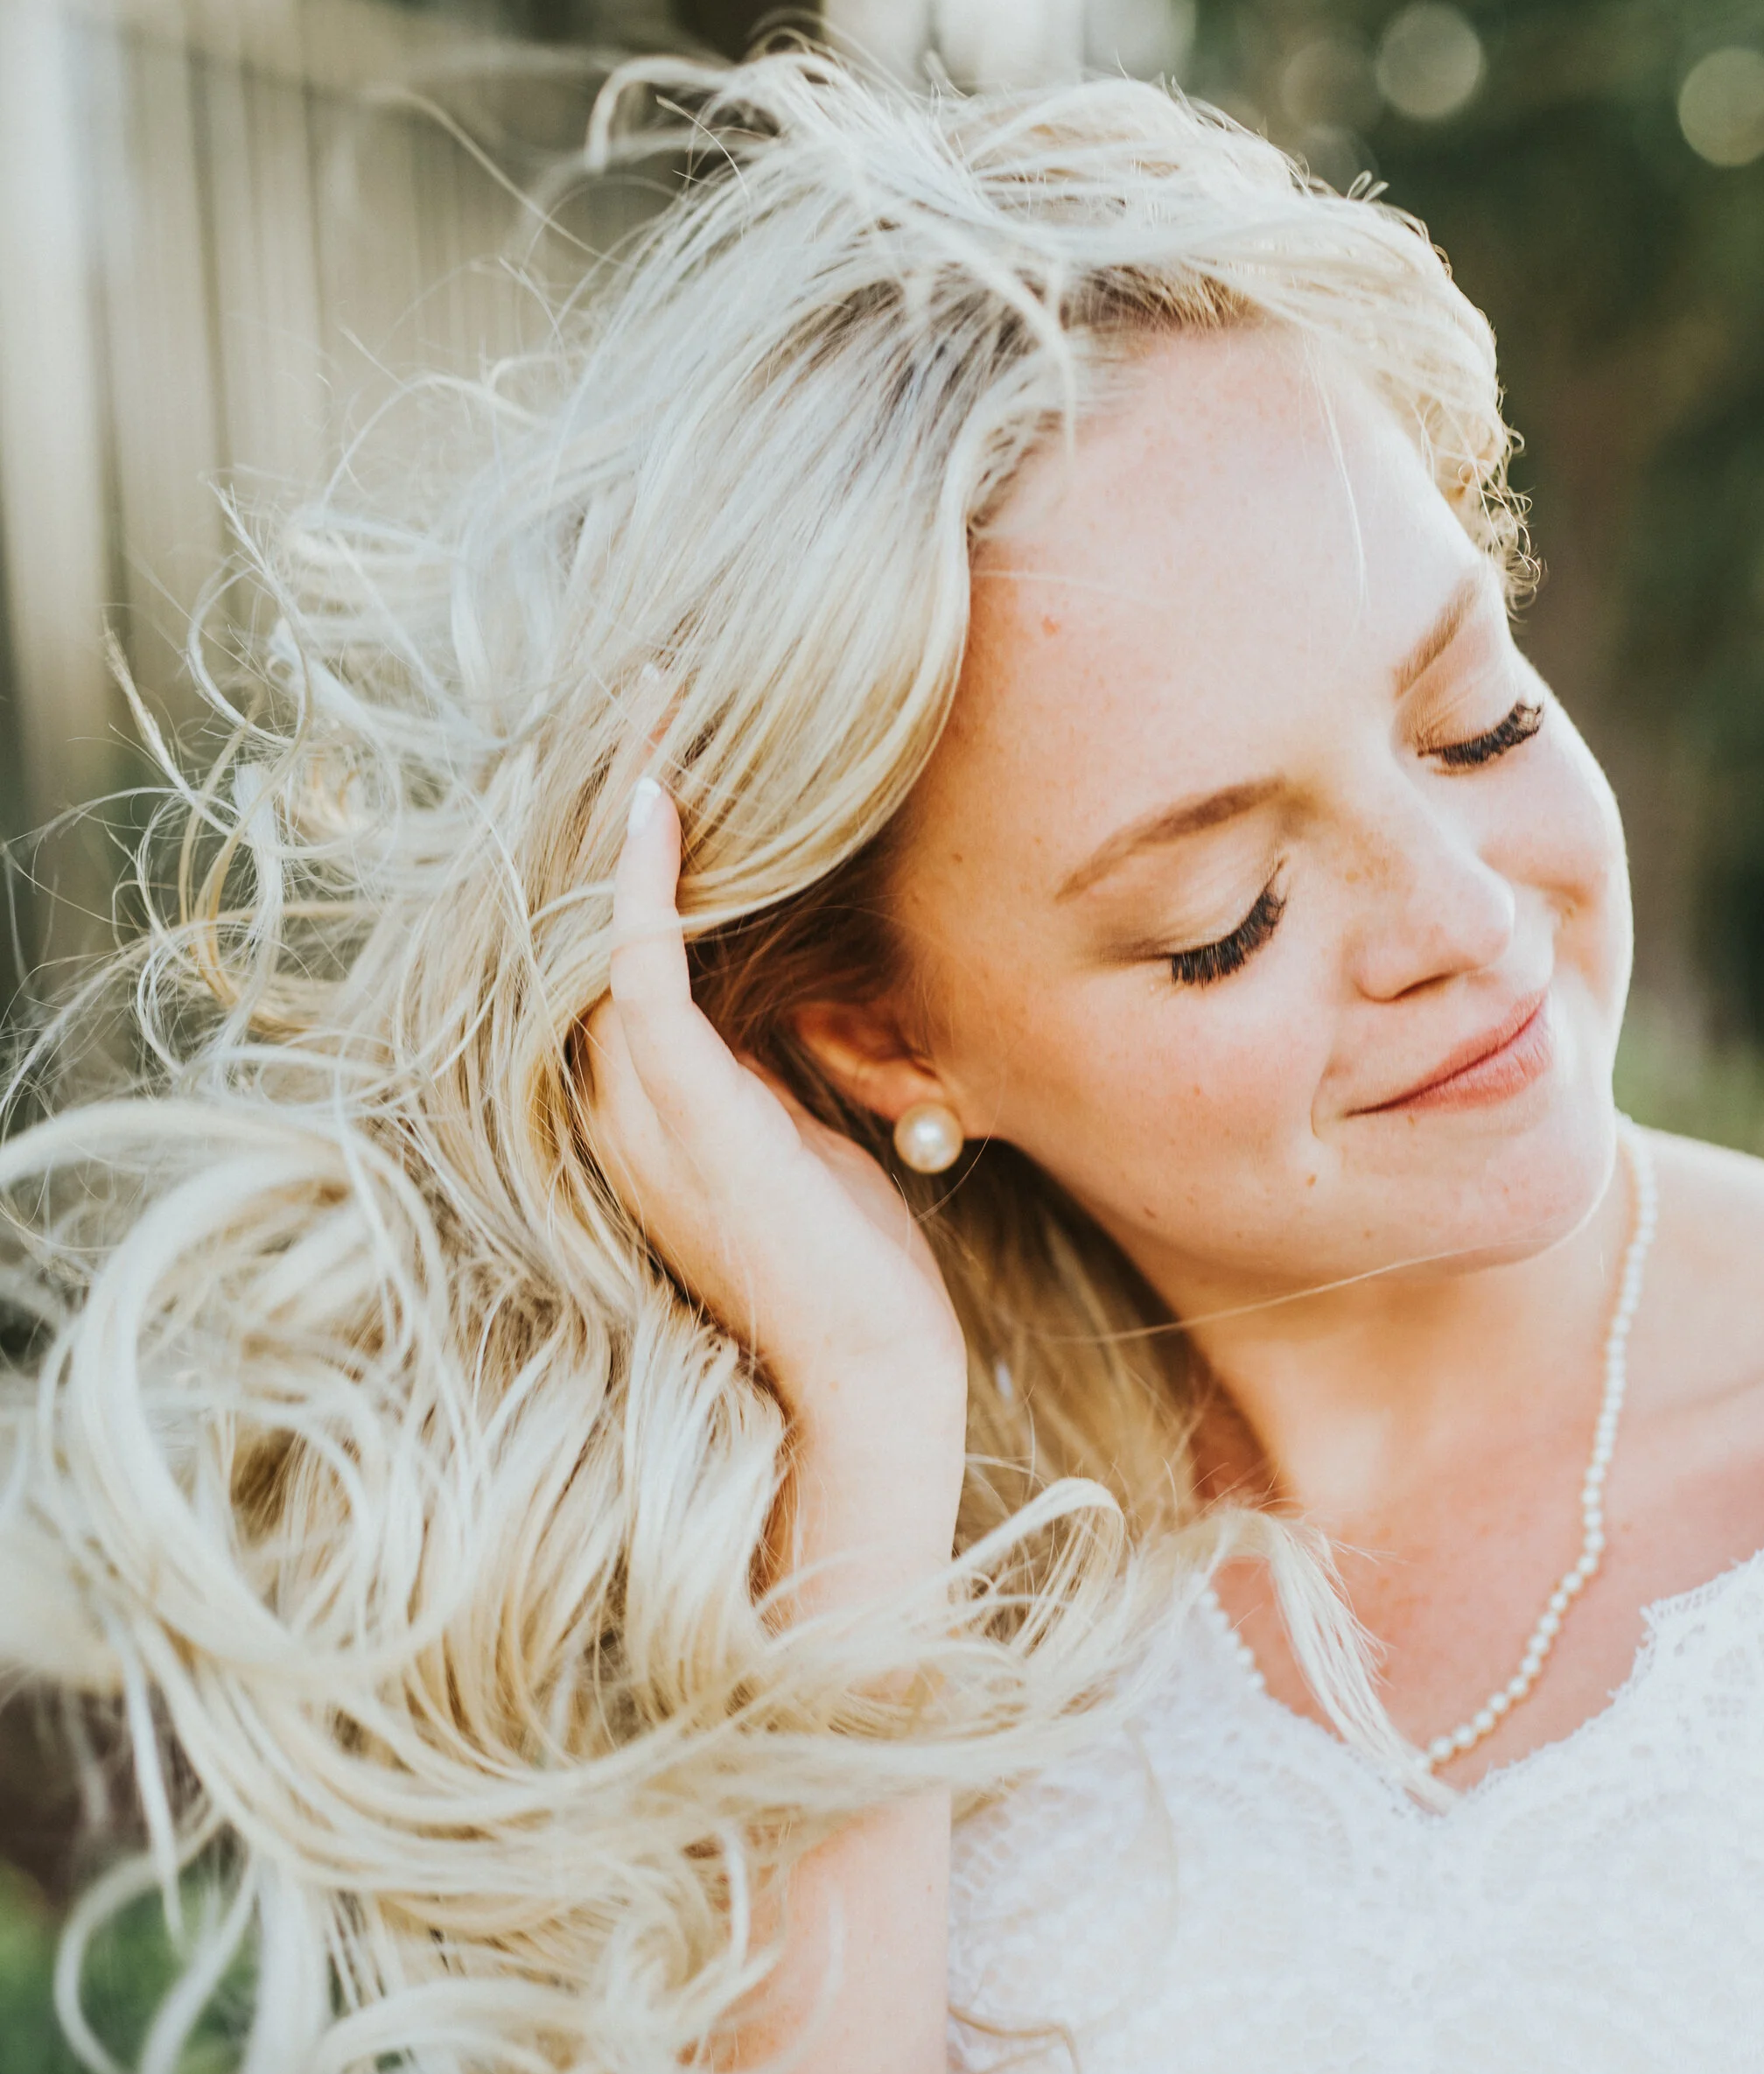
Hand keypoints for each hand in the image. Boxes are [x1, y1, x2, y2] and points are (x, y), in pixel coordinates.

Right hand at [582, 779, 966, 1590]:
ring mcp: (641, 1113)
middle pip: (584, 920)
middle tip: (642, 693)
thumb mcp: (803, 1149)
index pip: (611, 954)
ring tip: (650, 709)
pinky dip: (642, 886)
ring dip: (621, 815)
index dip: (623, 854)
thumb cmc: (854, 1280)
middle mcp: (618, 1107)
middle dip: (608, 802)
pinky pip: (639, 973)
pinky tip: (657, 803)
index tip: (659, 758)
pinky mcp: (687, 1116)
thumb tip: (791, 1005)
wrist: (869, 1380)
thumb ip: (768, 1079)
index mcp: (647, 1114)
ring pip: (598, 927)